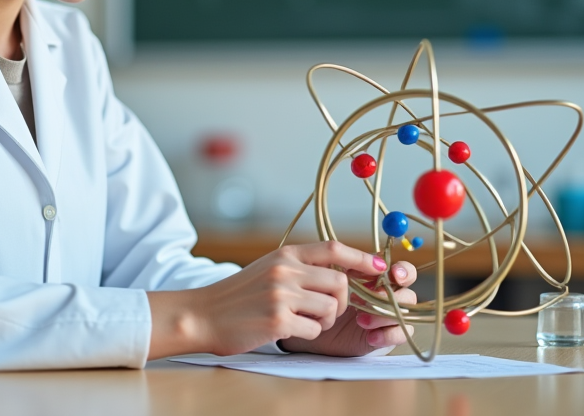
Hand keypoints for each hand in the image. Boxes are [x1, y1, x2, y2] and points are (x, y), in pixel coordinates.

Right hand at [146, 241, 391, 358]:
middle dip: (344, 302)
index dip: (362, 258)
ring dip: (325, 321)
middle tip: (329, 311)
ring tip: (303, 322)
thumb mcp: (268, 268)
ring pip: (331, 309)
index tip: (381, 269)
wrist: (202, 314)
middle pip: (341, 283)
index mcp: (285, 254)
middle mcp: (286, 270)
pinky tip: (287, 330)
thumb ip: (299, 266)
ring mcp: (282, 295)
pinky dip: (308, 334)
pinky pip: (314, 330)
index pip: (334, 248)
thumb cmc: (237, 295)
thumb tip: (340, 271)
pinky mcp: (278, 320)